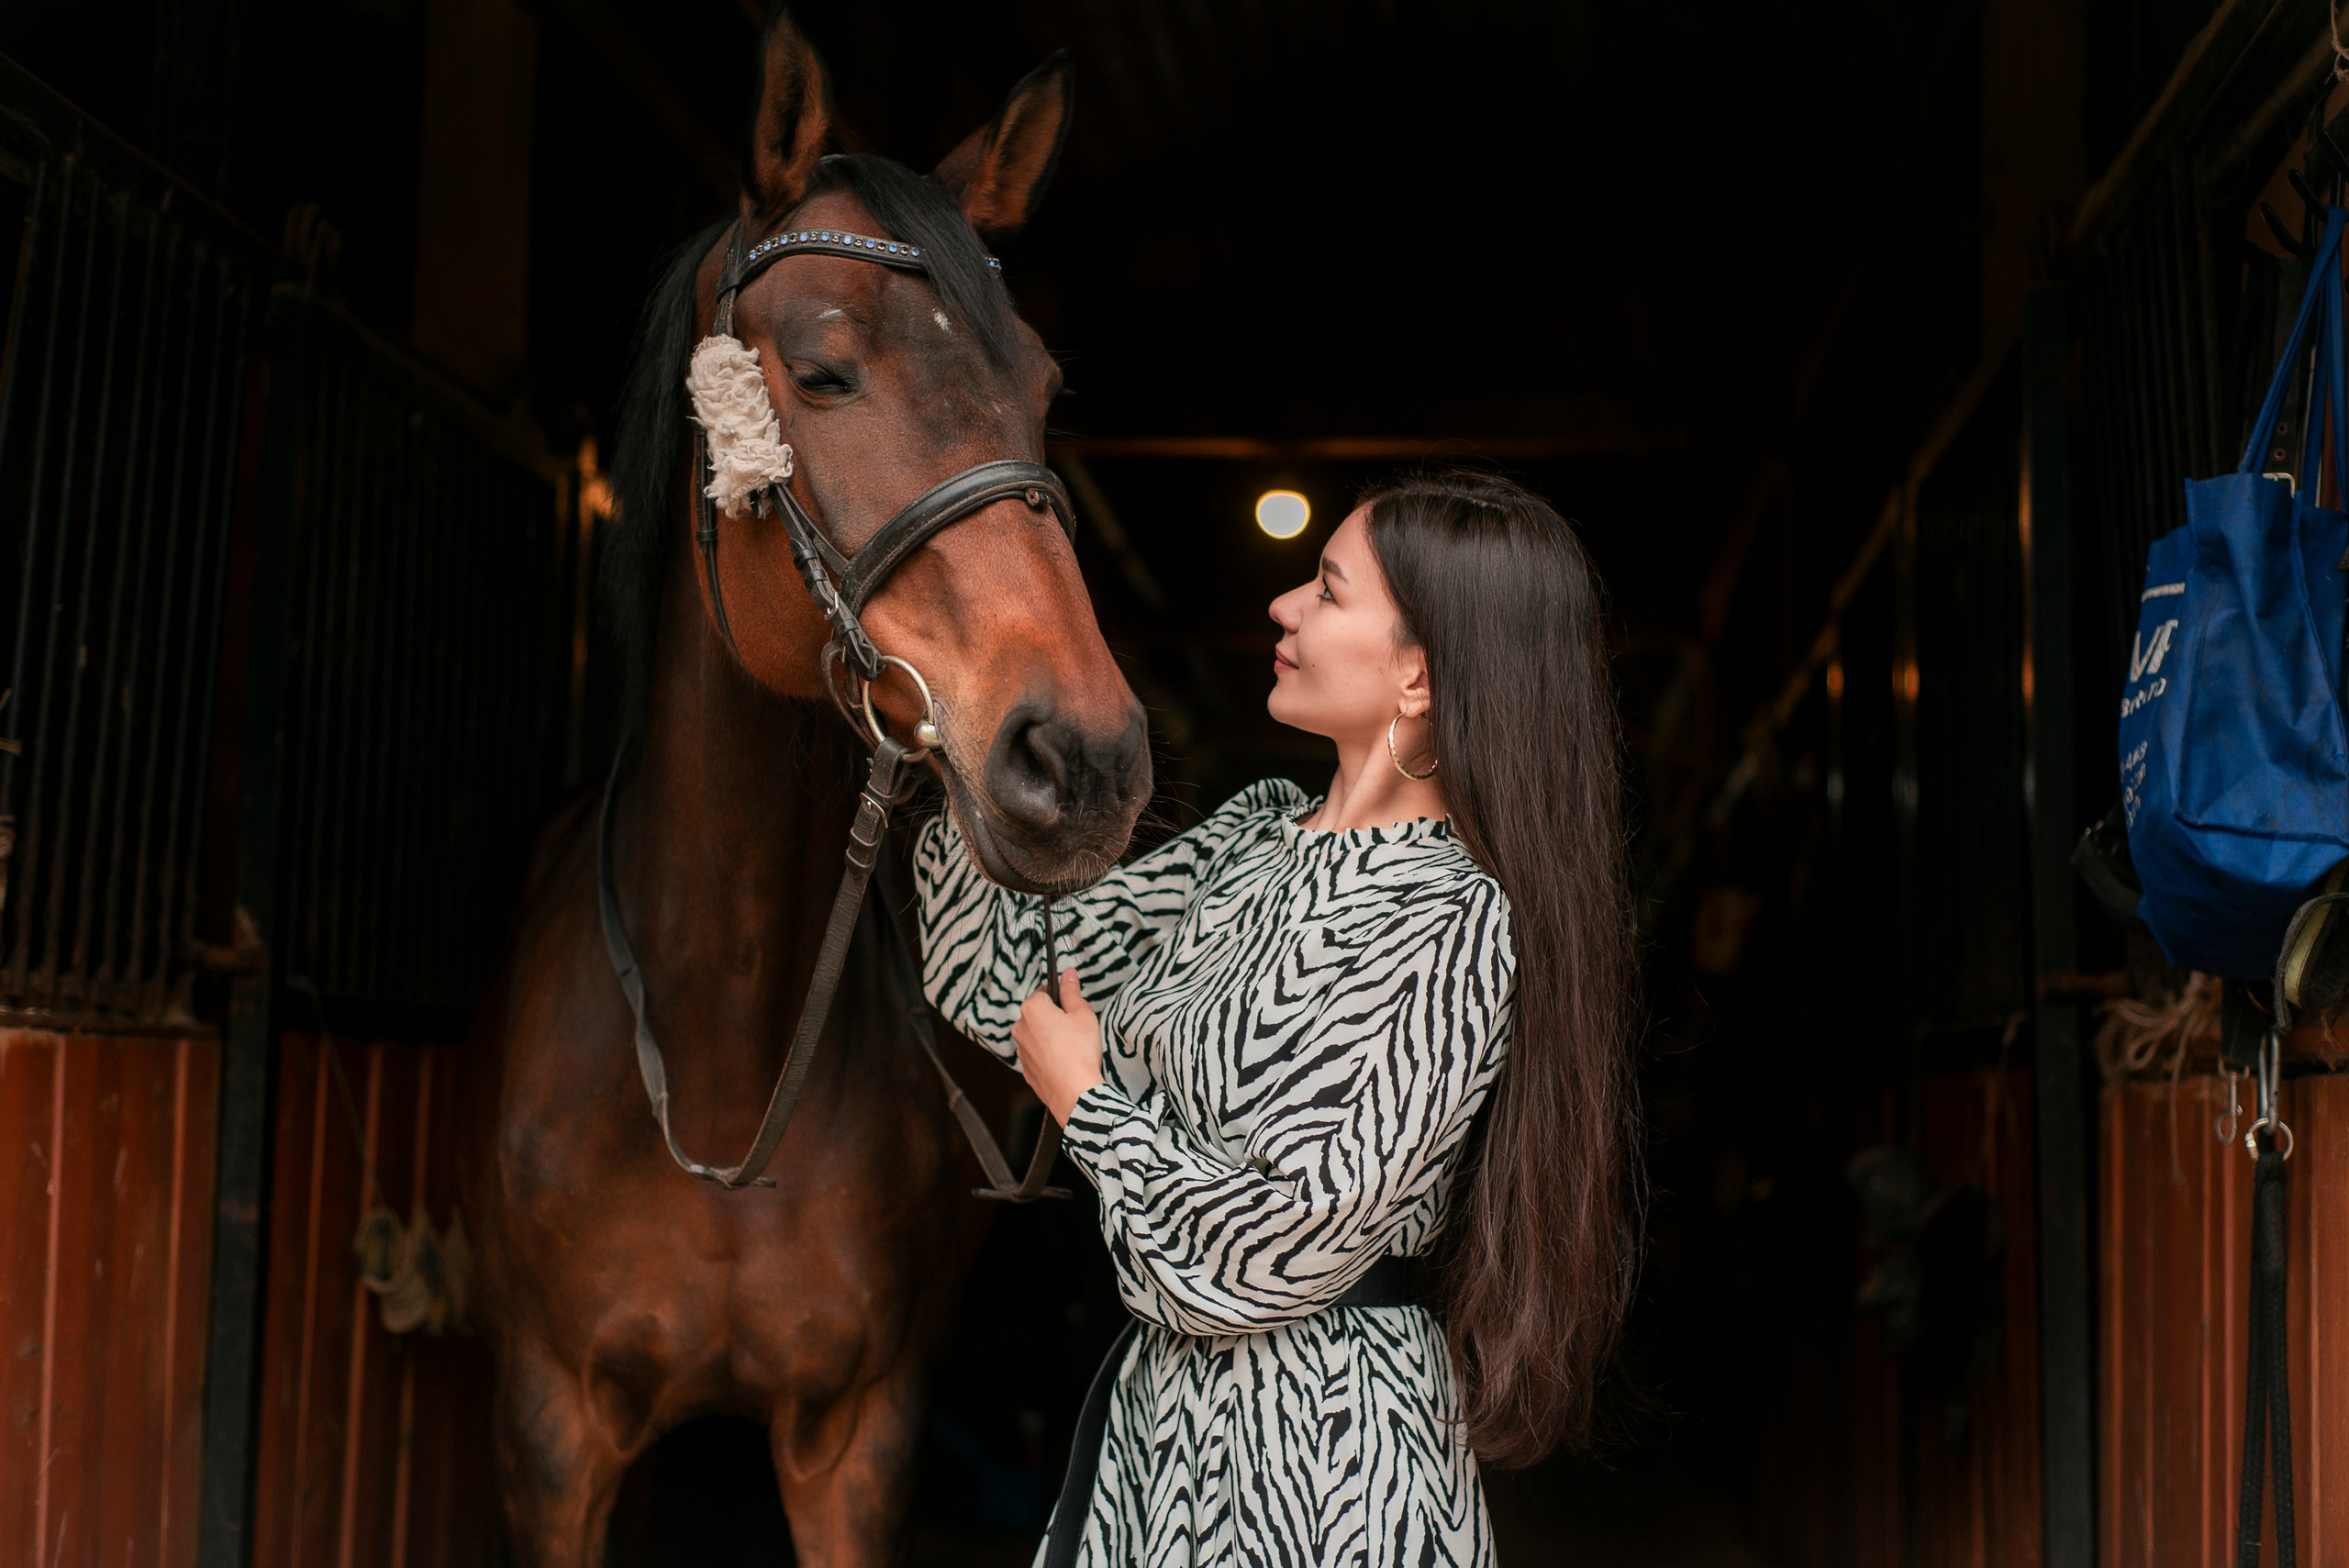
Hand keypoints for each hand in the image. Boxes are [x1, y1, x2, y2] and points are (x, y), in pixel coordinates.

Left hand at [1011, 969, 1104, 1125]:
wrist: (1074, 1091)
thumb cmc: (1080, 1050)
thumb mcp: (1083, 1014)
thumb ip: (1072, 991)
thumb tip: (1067, 973)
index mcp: (1032, 1008)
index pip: (1044, 991)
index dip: (1061, 997)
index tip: (1072, 1007)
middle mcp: (1020, 1028)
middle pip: (1038, 1014)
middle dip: (1054, 1018)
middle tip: (1075, 1029)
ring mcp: (1021, 1051)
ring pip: (1037, 1035)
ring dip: (1050, 1037)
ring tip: (1071, 1048)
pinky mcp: (1026, 1070)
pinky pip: (1037, 1055)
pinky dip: (1048, 1056)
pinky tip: (1064, 1062)